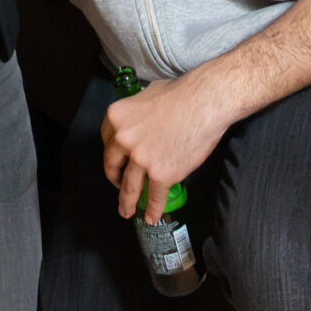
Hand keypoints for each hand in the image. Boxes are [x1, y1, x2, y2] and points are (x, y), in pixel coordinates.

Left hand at [102, 70, 231, 224]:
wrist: (204, 102)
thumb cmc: (181, 94)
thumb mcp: (147, 95)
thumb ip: (137, 112)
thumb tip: (140, 118)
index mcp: (116, 118)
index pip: (106, 142)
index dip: (111, 155)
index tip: (116, 162)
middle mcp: (123, 140)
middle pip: (113, 166)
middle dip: (114, 180)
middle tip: (117, 187)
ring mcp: (141, 159)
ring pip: (129, 187)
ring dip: (126, 203)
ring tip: (126, 211)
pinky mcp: (161, 174)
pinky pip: (154, 197)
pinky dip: (153, 210)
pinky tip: (151, 217)